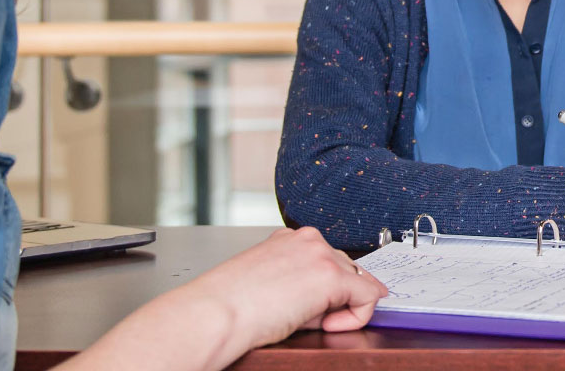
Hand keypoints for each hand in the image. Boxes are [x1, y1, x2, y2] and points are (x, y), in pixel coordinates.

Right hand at [64, 226, 387, 370]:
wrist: (202, 320)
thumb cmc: (217, 317)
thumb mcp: (251, 297)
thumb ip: (277, 292)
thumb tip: (290, 308)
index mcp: (278, 243)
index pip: (324, 260)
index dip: (334, 289)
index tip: (338, 307)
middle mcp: (297, 239)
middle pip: (343, 266)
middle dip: (339, 296)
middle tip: (315, 322)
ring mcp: (310, 252)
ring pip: (354, 278)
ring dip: (344, 305)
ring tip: (313, 324)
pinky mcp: (321, 272)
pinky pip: (362, 291)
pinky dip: (354, 311)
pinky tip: (326, 324)